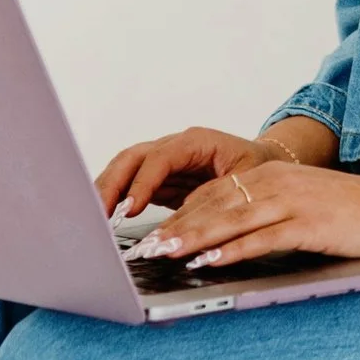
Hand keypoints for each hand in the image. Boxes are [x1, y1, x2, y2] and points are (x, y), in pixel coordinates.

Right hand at [96, 120, 328, 218]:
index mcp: (196, 141)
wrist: (264, 164)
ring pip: (125, 168)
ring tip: (94, 217)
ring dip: (107, 191)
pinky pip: (130, 184)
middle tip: (99, 214)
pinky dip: (115, 199)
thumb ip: (216, 195)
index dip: (143, 182)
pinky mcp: (159, 179)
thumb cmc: (259, 169)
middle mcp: (174, 146)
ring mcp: (163, 161)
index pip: (160, 157)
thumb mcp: (246, 179)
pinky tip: (105, 217)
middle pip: (132, 158)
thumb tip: (190, 219)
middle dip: (112, 184)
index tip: (131, 208)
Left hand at [147, 153, 359, 272]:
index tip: (151, 236)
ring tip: (162, 253)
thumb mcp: (300, 204)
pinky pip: (262, 238)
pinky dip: (232, 250)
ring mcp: (292, 202)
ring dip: (193, 237)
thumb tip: (226, 239)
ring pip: (230, 219)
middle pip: (214, 205)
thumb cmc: (350, 212)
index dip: (179, 215)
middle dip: (175, 228)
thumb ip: (264, 216)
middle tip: (142, 248)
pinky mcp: (308, 224)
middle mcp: (275, 183)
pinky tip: (209, 261)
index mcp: (270, 176)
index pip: (212, 195)